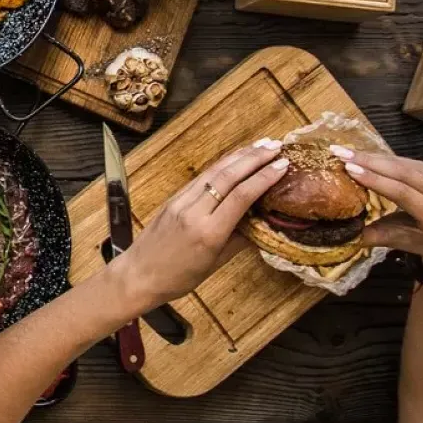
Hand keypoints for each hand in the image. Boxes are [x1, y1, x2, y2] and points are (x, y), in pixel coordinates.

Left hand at [111, 140, 289, 306]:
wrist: (138, 274)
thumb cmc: (179, 277)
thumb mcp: (216, 263)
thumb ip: (240, 240)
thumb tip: (263, 221)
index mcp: (209, 232)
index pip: (241, 196)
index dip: (264, 177)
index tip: (283, 164)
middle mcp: (194, 211)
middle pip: (227, 176)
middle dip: (254, 158)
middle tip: (276, 146)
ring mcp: (181, 202)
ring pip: (213, 172)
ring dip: (238, 156)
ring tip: (261, 145)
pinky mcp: (173, 199)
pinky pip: (200, 178)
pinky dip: (220, 165)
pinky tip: (233, 159)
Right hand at [342, 147, 422, 279]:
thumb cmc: (420, 241)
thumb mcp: (397, 242)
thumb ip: (371, 236)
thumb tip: (340, 231)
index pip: (403, 193)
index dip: (376, 179)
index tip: (348, 168)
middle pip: (405, 173)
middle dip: (370, 162)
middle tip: (340, 154)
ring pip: (405, 164)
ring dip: (373, 157)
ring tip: (346, 152)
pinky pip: (408, 161)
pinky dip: (383, 158)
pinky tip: (364, 155)